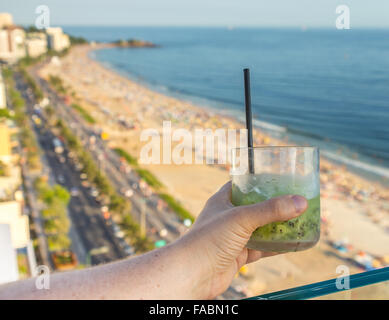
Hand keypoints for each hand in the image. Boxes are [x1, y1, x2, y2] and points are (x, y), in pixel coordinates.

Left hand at [179, 181, 306, 298]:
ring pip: (260, 228)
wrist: (193, 273)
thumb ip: (270, 210)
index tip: (278, 178)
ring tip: (299, 220)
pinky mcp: (238, 254)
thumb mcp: (241, 218)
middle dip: (273, 205)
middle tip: (294, 200)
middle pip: (254, 207)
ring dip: (277, 226)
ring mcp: (233, 236)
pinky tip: (292, 243)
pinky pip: (261, 248)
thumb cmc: (209, 239)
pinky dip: (276, 246)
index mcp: (223, 200)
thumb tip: (300, 202)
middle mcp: (228, 217)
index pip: (242, 185)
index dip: (258, 181)